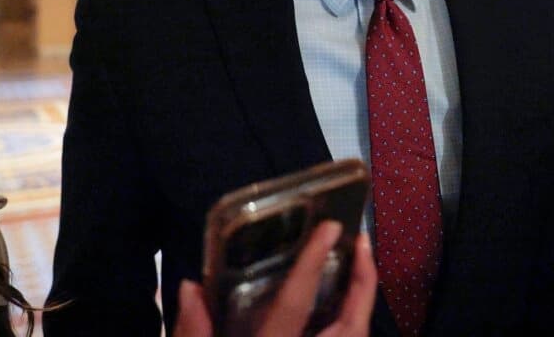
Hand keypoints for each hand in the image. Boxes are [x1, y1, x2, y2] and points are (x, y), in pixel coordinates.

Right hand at [173, 221, 376, 336]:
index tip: (330, 227)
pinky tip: (339, 306)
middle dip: (365, 284)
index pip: (295, 303)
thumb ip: (193, 333)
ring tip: (358, 265)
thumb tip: (188, 286)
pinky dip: (348, 322)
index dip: (311, 264)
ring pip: (356, 335)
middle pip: (353, 325)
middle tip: (362, 241)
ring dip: (361, 302)